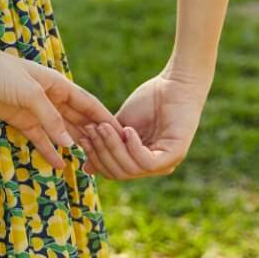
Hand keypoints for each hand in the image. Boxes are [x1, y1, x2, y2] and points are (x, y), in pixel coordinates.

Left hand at [0, 37, 125, 173]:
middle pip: (77, 119)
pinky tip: (60, 164)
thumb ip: (51, 118)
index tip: (122, 133)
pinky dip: (49, 150)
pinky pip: (40, 138)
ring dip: (73, 145)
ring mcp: (35, 110)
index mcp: (58, 85)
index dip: (104, 117)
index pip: (87, 103)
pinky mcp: (20, 120)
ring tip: (89, 165)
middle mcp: (50, 98)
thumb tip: (70, 143)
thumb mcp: (29, 93)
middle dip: (92, 136)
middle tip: (109, 157)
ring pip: (60, 131)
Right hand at [80, 66, 207, 180]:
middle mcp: (154, 168)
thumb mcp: (119, 125)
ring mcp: (166, 163)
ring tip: (105, 126)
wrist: (173, 84)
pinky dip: (133, 147)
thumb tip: (87, 168)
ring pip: (131, 169)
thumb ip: (105, 144)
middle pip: (120, 174)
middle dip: (102, 152)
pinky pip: (147, 162)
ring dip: (114, 146)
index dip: (96, 158)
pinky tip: (127, 129)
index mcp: (141, 162)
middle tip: (93, 129)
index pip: (113, 173)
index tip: (83, 137)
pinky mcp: (175, 154)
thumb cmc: (149, 101)